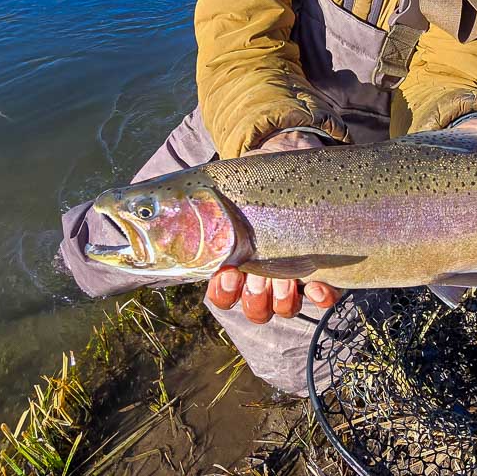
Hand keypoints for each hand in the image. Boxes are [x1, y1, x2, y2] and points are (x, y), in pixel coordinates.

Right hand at [204, 130, 338, 321]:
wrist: (288, 165)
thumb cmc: (251, 183)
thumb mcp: (220, 190)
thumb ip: (196, 203)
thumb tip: (153, 199)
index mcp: (237, 265)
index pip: (224, 296)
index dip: (224, 294)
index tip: (227, 273)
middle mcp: (264, 277)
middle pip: (256, 310)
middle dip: (255, 299)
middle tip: (258, 277)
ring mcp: (294, 275)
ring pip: (285, 308)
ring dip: (283, 298)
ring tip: (286, 277)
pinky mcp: (322, 267)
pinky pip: (323, 297)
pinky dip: (321, 297)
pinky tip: (317, 285)